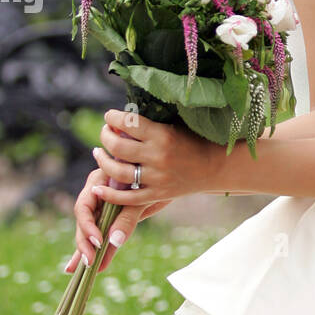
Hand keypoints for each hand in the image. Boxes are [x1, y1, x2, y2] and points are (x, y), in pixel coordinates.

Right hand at [66, 166, 172, 273]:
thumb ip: (127, 217)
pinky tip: (79, 266)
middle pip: (84, 221)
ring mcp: (102, 207)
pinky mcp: (110, 219)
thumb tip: (115, 241)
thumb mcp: (143, 199)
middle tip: (90, 262)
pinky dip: (94, 250)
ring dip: (86, 250)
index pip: (84, 205)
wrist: (170, 179)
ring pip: (90, 230)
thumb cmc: (156, 181)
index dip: (87, 225)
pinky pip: (100, 235)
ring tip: (82, 268)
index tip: (98, 241)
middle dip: (85, 242)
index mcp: (99, 181)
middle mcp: (96, 194)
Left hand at [90, 108, 216, 207]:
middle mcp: (158, 157)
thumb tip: (119, 119)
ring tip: (99, 153)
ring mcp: (157, 178)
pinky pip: (127, 198)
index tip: (110, 116)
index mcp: (163, 135)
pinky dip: (109, 194)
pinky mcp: (158, 195)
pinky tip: (98, 188)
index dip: (112, 117)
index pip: (127, 123)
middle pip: (117, 146)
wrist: (216, 167)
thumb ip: (149, 125)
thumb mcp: (174, 126)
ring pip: (117, 172)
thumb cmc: (194, 141)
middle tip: (105, 132)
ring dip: (102, 161)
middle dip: (105, 136)